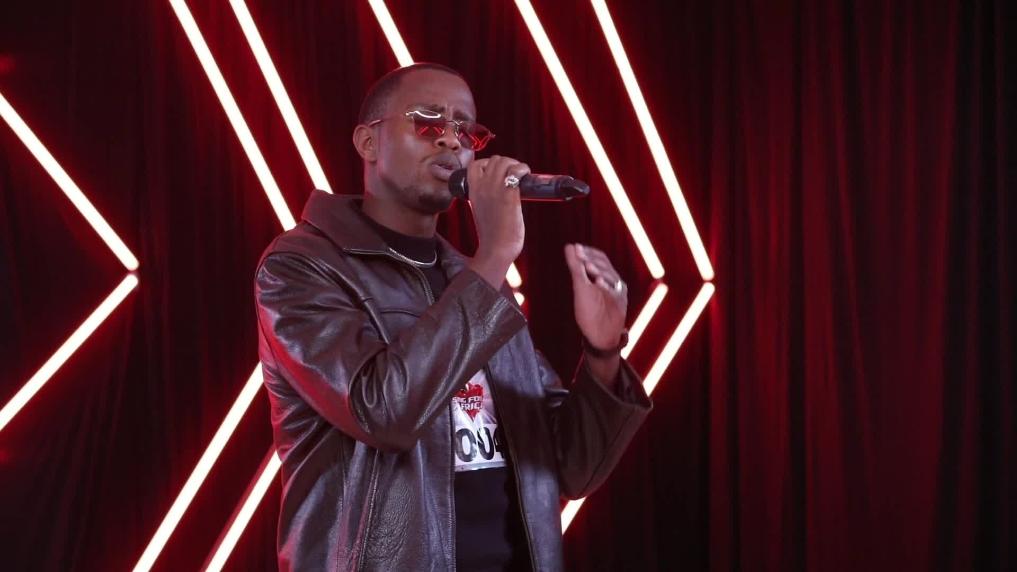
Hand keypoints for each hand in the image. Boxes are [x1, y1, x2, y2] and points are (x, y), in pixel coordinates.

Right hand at [466, 156, 529, 287]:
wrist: (497, 248)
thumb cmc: (492, 234)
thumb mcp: (481, 209)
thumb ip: (487, 197)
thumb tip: (500, 190)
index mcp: (472, 191)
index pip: (474, 165)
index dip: (487, 163)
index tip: (497, 172)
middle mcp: (482, 187)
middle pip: (493, 160)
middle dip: (506, 163)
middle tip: (514, 175)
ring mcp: (495, 189)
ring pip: (504, 161)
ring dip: (515, 165)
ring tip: (521, 175)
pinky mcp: (509, 195)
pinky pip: (515, 171)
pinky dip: (523, 169)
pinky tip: (526, 176)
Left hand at [564, 243, 627, 351]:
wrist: (599, 336)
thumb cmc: (589, 312)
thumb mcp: (580, 287)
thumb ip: (576, 267)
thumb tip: (569, 246)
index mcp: (604, 276)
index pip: (600, 258)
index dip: (589, 252)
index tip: (577, 248)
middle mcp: (613, 282)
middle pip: (605, 264)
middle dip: (593, 259)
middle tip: (580, 255)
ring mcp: (618, 291)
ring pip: (611, 275)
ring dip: (599, 269)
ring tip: (587, 266)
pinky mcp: (621, 302)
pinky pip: (615, 290)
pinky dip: (606, 285)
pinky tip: (597, 282)